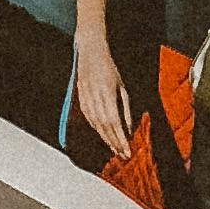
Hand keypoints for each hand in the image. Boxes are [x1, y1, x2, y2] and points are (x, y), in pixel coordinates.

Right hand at [72, 23, 137, 157]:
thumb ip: (125, 108)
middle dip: (114, 143)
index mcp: (107, 93)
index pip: (114, 123)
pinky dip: (97, 130)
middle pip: (104, 127)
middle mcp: (95, 98)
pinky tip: (103, 137)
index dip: (120, 138)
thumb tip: (129, 128)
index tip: (127, 150)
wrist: (90, 53)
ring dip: (106, 139)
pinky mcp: (80, 100)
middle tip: (123, 155)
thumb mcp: (122, 87)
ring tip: (115, 149)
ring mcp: (86, 99)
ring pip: (95, 125)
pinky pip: (89, 119)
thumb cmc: (109, 68)